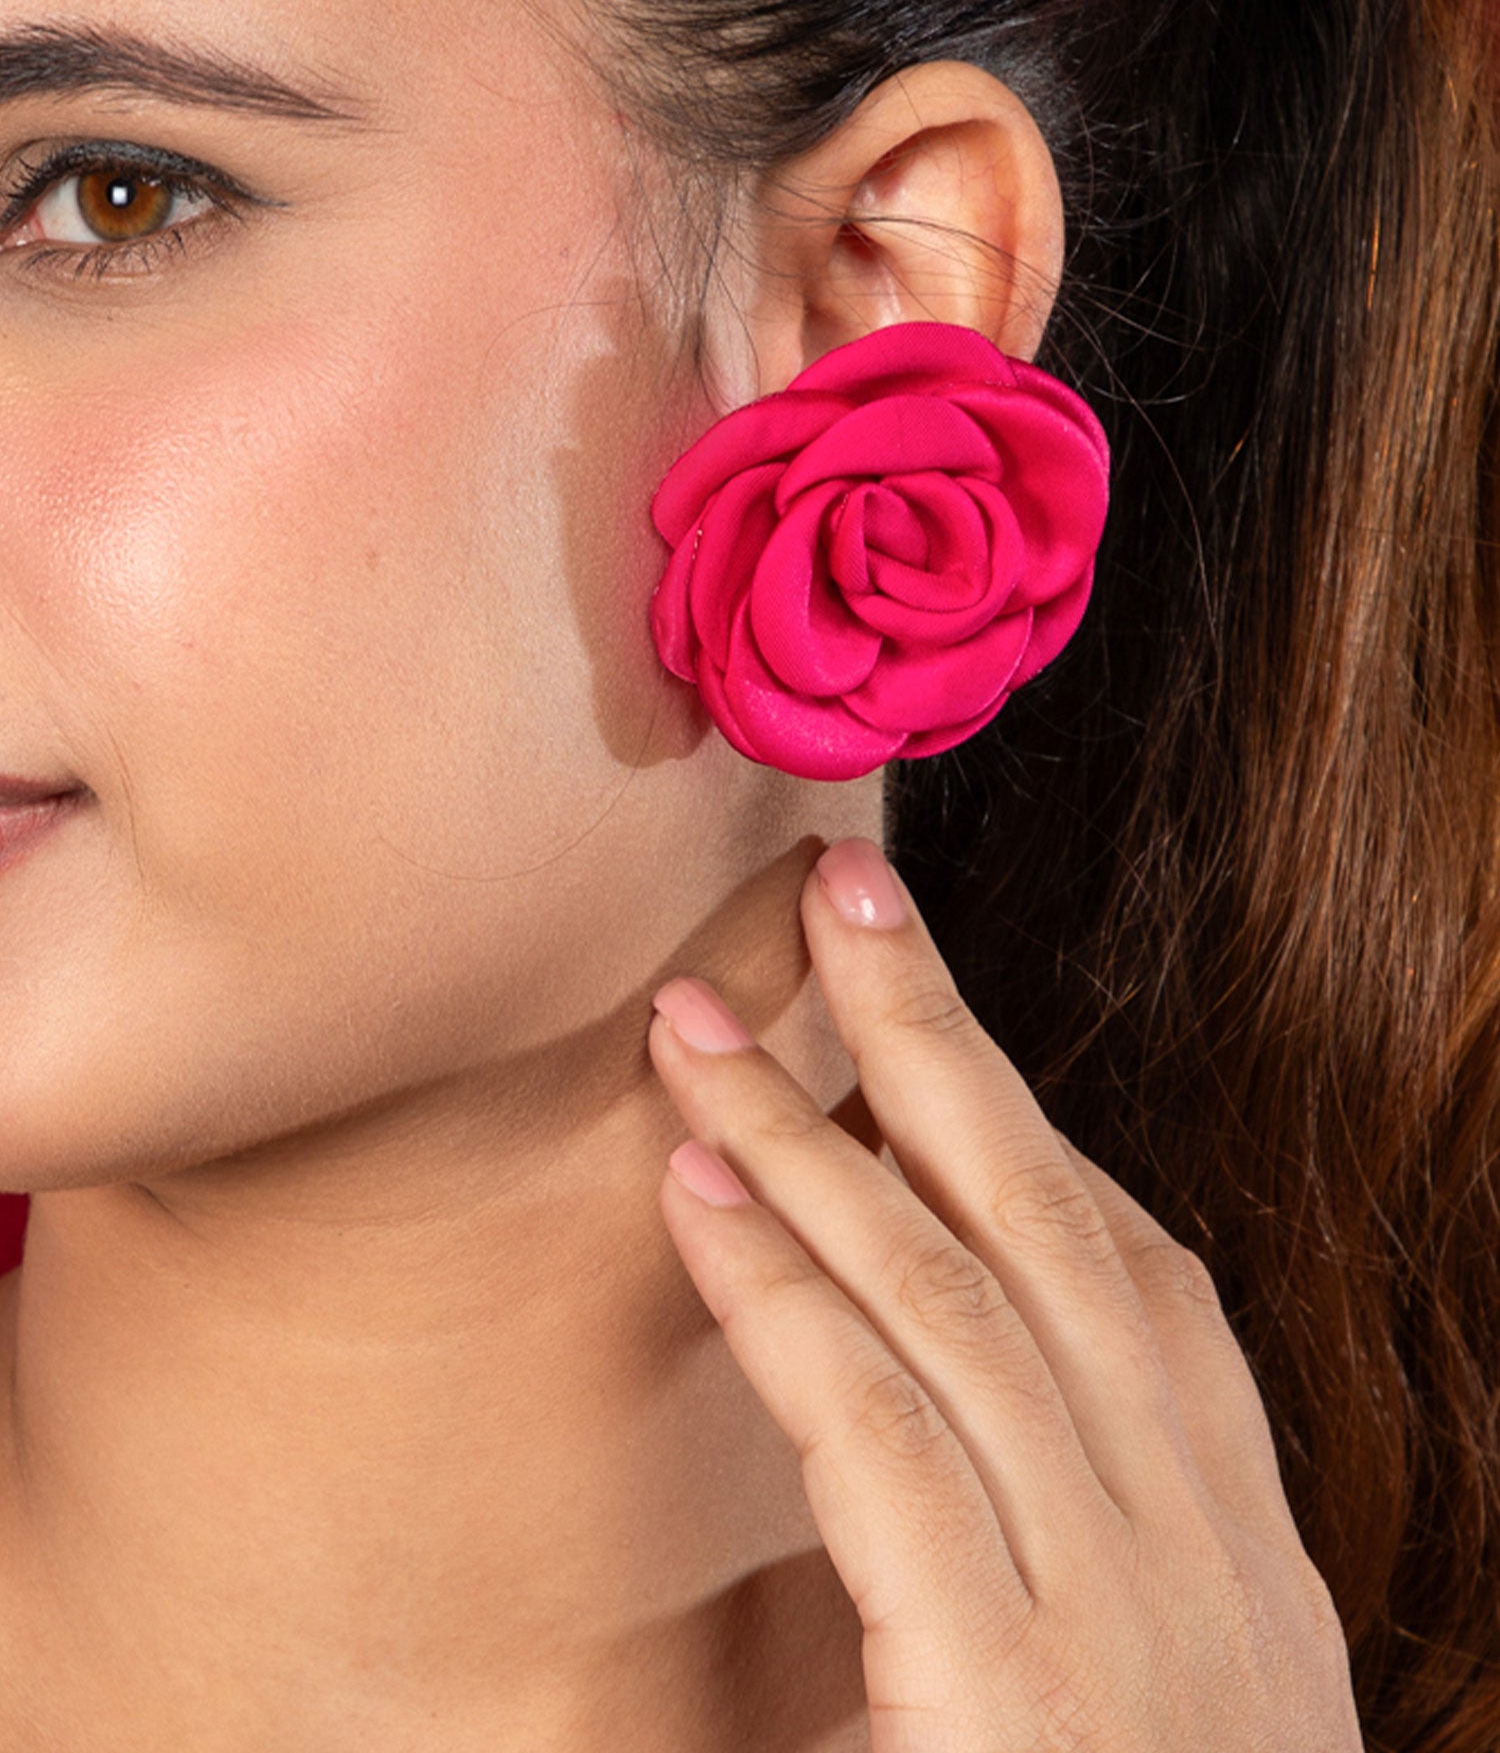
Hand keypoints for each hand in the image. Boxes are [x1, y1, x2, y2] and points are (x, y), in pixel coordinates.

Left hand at [649, 836, 1364, 1751]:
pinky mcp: (1013, 1689)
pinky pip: (883, 1436)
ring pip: (955, 1302)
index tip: (918, 1013)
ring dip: (819, 1144)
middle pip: (1053, 1224)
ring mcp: (1116, 1607)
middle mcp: (1191, 1538)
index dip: (1026, 1125)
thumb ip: (1035, 1562)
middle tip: (840, 892)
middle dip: (943, 1042)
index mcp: (1229, 1540)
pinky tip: (699, 1194)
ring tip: (697, 1029)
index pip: (1135, 1274)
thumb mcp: (1135, 1707)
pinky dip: (789, 1298)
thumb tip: (911, 1423)